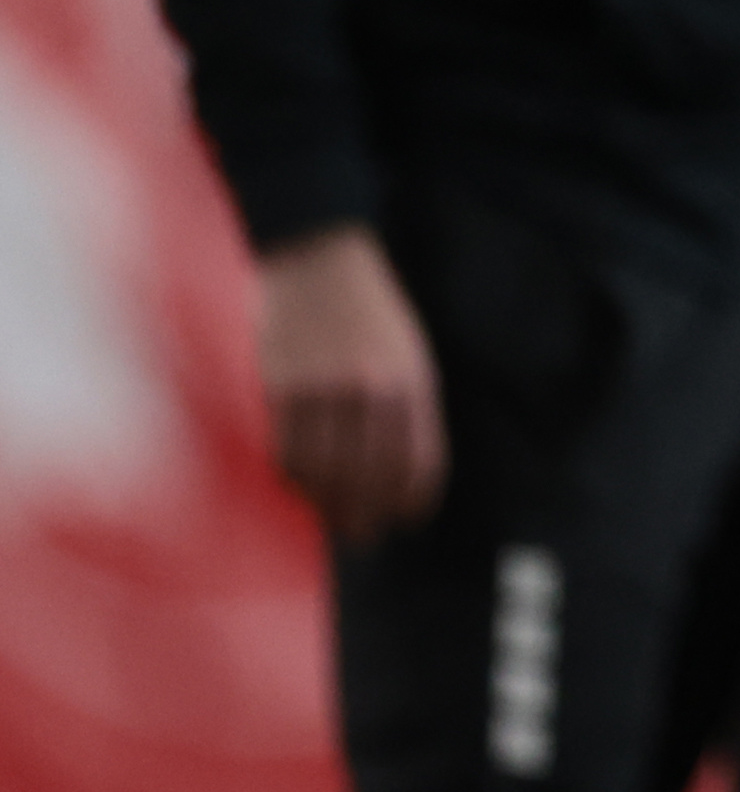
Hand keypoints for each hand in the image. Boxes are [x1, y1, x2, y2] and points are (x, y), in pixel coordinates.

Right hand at [256, 224, 446, 540]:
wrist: (318, 261)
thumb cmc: (366, 317)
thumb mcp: (407, 356)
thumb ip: (407, 417)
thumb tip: (402, 495)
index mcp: (412, 381)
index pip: (416, 466)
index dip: (409, 503)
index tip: (399, 522)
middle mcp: (370, 389)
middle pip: (365, 479)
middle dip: (362, 513)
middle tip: (357, 530)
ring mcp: (319, 389)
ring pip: (317, 473)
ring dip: (319, 500)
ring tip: (321, 508)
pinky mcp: (271, 387)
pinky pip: (276, 452)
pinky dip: (281, 475)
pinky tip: (287, 480)